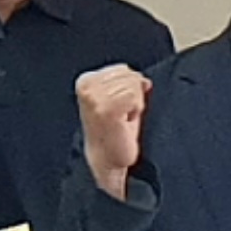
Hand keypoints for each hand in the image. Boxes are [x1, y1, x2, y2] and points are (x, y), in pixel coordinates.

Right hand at [77, 65, 151, 198]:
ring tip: (123, 120)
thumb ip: (127, 82)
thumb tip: (144, 80)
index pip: (123, 68)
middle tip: (123, 116)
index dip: (130, 88)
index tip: (121, 108)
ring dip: (134, 104)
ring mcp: (94, 98)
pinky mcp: (104, 109)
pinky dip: (135, 111)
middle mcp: (86, 87)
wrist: (108, 162)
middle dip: (133, 95)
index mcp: (86, 81)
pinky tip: (125, 123)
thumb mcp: (117, 99)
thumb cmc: (115, 134)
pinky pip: (134, 96)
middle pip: (129, 74)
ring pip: (133, 85)